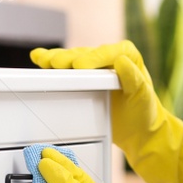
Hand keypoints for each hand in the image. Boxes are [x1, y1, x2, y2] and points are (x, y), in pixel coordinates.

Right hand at [31, 41, 164, 155]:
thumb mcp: (143, 96)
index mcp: (127, 55)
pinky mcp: (82, 77)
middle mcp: (109, 56)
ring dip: (57, 59)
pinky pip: (66, 68)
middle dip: (70, 59)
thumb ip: (134, 78)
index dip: (93, 58)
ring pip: (72, 59)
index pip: (109, 53)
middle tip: (58, 64)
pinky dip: (51, 62)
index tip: (81, 66)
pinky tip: (39, 57)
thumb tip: (122, 61)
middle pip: (86, 54)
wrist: (138, 129)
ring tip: (44, 61)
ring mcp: (93, 66)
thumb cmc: (144, 111)